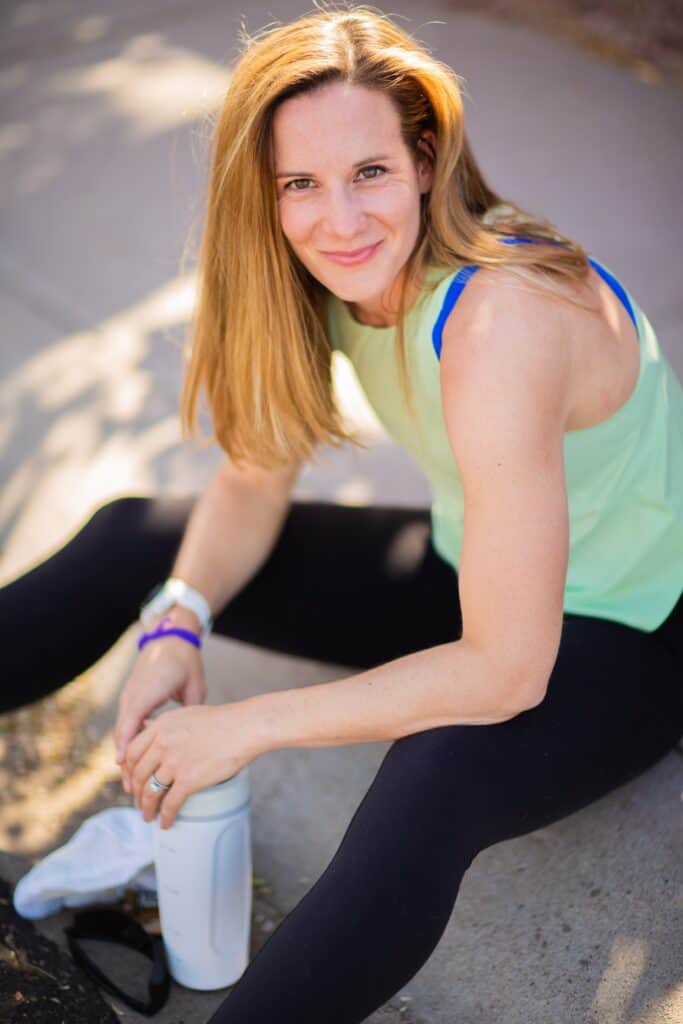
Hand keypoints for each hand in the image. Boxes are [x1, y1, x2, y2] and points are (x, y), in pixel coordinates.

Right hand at [114, 611, 206, 787]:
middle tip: (131, 788)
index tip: (124, 764)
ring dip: (126, 754)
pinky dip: (129, 742)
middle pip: (123, 731)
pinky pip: (126, 724)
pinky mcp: (131, 698)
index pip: (132, 719)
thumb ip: (191, 712)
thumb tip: (196, 741)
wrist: (170, 638)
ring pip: (123, 730)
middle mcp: (133, 693)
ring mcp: (129, 695)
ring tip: (132, 782)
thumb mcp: (194, 685)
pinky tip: (136, 761)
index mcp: (149, 689)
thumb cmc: (186, 662)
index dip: (127, 743)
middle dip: (125, 760)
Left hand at [123, 701, 262, 828]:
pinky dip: (165, 816)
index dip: (129, 771)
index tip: (133, 781)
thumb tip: (151, 729)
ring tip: (148, 816)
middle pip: (138, 774)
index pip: (132, 752)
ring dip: (147, 808)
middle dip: (136, 793)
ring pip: (150, 791)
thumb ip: (166, 725)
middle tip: (140, 803)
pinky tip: (166, 822)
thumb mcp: (186, 714)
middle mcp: (162, 743)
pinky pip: (170, 803)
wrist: (244, 727)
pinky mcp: (189, 779)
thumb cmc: (222, 720)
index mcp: (160, 727)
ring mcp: (174, 762)